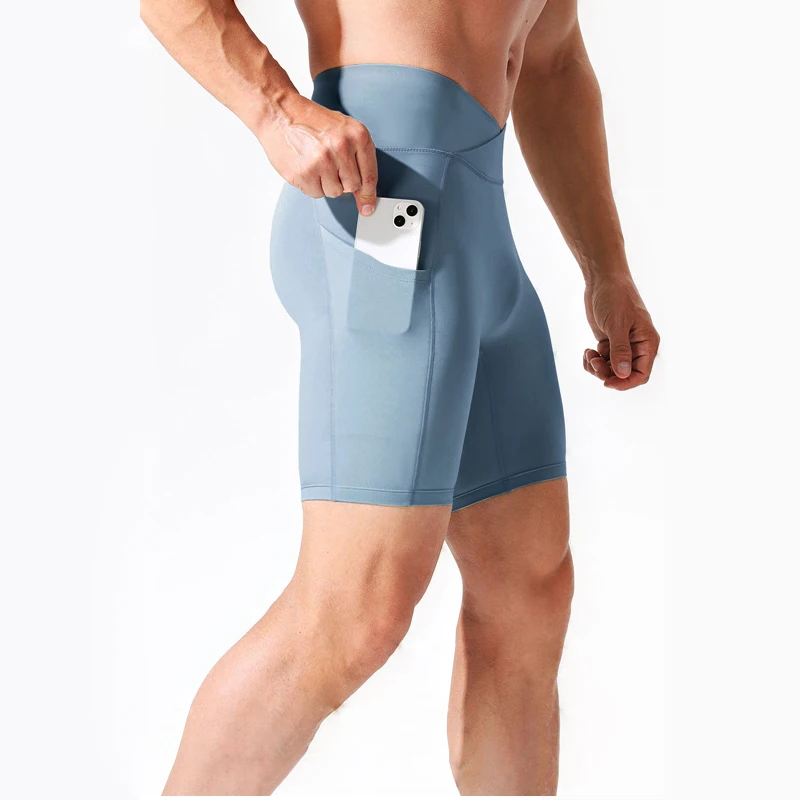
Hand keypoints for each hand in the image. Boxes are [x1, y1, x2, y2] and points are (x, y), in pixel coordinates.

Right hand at [259, 92, 377, 214]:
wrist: (280, 113)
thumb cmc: (312, 122)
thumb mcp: (343, 131)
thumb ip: (358, 159)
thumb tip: (364, 197)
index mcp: (357, 134)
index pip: (370, 176)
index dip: (368, 195)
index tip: (367, 207)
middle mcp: (341, 147)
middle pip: (352, 187)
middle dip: (342, 181)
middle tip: (330, 165)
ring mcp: (322, 161)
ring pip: (335, 192)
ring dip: (326, 184)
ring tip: (316, 163)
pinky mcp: (305, 172)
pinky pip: (316, 193)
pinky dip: (311, 185)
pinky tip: (306, 167)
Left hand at [582, 273, 659, 389]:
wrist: (602, 280)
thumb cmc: (615, 297)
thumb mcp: (618, 324)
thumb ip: (620, 350)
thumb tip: (623, 374)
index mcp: (647, 343)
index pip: (641, 374)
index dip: (625, 383)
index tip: (607, 383)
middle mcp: (636, 347)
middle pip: (624, 375)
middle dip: (607, 374)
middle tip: (594, 362)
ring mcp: (622, 346)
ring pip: (611, 370)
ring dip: (597, 368)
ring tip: (589, 354)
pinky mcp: (608, 343)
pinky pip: (602, 361)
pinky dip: (592, 361)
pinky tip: (587, 351)